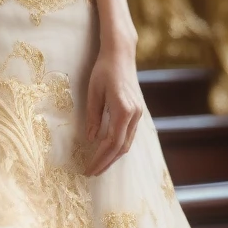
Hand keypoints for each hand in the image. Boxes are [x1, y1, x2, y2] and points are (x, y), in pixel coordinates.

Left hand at [83, 44, 143, 177]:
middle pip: (122, 147)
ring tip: (99, 166)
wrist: (121, 54)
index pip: (112, 143)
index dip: (100, 158)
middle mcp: (135, 114)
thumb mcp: (93, 92)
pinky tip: (108, 150)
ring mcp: (139, 113)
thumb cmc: (103, 69)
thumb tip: (91, 139)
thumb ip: (93, 117)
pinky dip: (119, 146)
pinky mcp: (138, 111)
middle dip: (107, 162)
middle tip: (92, 173)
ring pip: (128, 143)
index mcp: (123, 110)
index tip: (88, 169)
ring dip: (113, 156)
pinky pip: (129, 134)